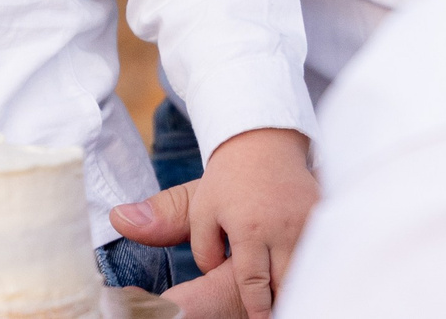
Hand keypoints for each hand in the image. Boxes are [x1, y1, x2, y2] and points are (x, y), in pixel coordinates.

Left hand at [110, 127, 316, 318]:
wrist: (265, 144)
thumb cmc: (228, 182)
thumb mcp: (196, 203)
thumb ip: (164, 220)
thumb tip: (120, 222)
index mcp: (249, 230)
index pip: (252, 284)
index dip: (252, 308)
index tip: (245, 317)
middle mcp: (284, 230)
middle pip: (286, 286)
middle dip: (275, 305)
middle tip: (264, 313)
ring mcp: (310, 227)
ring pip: (308, 275)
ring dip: (293, 291)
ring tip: (280, 300)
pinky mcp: (325, 223)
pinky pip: (322, 258)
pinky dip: (312, 273)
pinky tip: (303, 284)